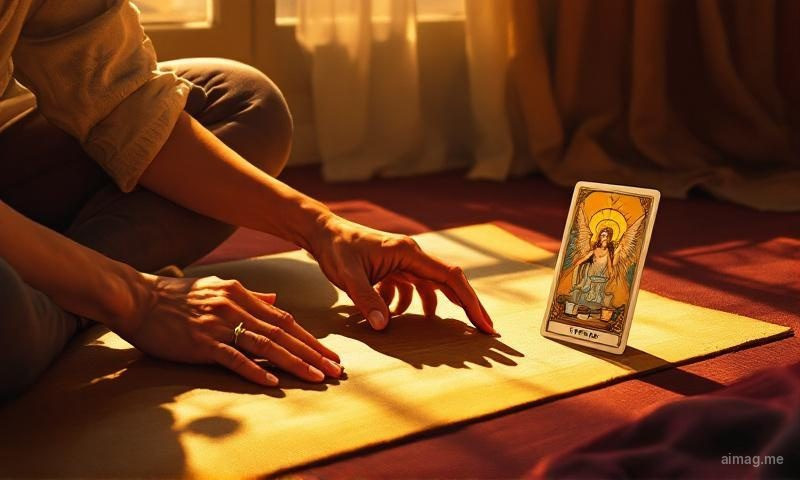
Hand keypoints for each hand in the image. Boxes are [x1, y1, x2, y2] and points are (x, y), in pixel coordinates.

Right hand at [117, 274, 342, 386]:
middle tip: (335, 369)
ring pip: (266, 345)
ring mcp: (219, 324)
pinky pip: (234, 357)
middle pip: (283, 333)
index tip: (329, 354)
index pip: (284, 319)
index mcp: (241, 294)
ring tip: (316, 377)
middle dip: (313, 353)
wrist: (137, 298)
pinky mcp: (201, 341)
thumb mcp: (217, 288)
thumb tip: (275, 301)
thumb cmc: (176, 297)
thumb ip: (249, 296)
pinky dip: (254, 370)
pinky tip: (273, 382)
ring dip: (294, 363)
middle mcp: (235, 307)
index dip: (309, 338)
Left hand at [308, 214, 494, 333]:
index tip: (484, 324)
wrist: (321, 232)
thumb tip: (384, 326)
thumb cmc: (336, 248)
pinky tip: (393, 315)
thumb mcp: (348, 276)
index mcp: (409, 253)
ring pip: (430, 287)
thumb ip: (368, 300)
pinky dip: (406, 304)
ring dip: (433, 308)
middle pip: (448, 283)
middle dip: (465, 307)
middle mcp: (412, 256)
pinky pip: (410, 289)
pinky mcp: (393, 268)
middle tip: (483, 332)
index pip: (450, 278)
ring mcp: (403, 262)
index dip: (470, 302)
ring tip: (439, 331)